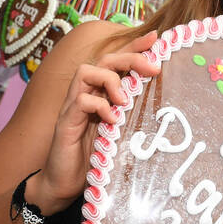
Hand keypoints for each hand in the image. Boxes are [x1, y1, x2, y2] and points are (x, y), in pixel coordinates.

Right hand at [34, 30, 160, 212]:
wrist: (63, 185)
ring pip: (85, 72)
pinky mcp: (65, 124)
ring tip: (124, 100)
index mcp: (100, 95)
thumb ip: (132, 117)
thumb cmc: (93, 159)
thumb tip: (159, 103)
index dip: (134, 47)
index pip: (116, 63)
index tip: (156, 38)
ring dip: (110, 80)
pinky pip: (80, 102)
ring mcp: (72, 108)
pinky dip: (99, 106)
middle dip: (129, 57)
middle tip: (153, 68)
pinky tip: (112, 121)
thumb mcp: (119, 134)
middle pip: (103, 61)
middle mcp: (85, 96)